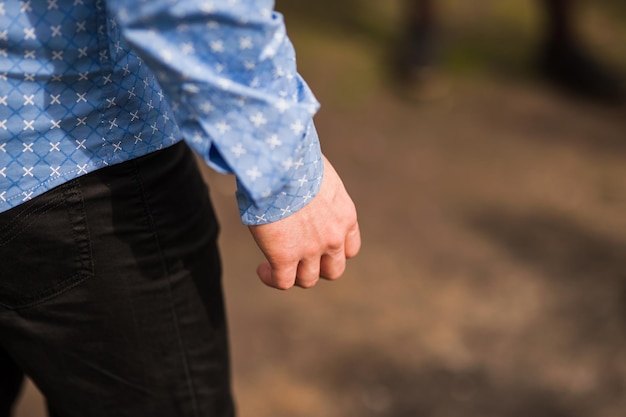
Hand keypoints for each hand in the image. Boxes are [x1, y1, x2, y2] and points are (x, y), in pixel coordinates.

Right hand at [248, 155, 360, 288]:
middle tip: (298, 259)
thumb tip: (300, 184)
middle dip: (317, 268)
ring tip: (273, 267)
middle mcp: (333, 237)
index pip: (349, 248)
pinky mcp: (285, 256)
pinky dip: (272, 278)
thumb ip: (317, 191)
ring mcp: (310, 250)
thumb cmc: (295, 158)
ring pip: (307, 279)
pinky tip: (263, 269)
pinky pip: (282, 281)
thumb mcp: (319, 175)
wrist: (281, 164)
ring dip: (292, 275)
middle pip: (333, 270)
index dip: (333, 252)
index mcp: (344, 216)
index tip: (318, 246)